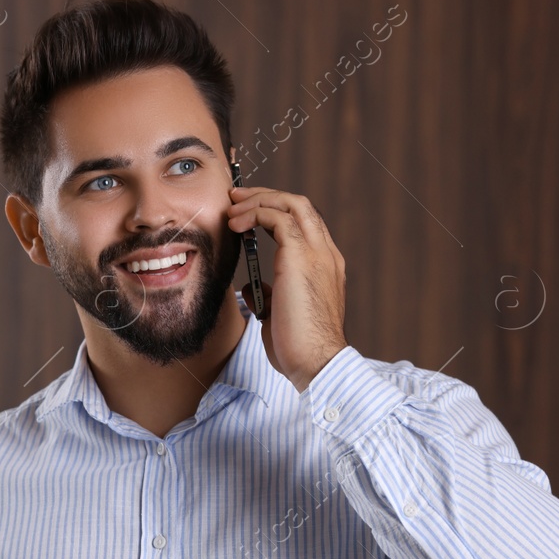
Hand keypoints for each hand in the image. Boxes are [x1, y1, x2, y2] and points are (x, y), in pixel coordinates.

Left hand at [227, 186, 348, 391]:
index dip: (276, 213)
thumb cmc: (298, 348)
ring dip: (258, 201)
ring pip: (292, 204)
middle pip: (300, 206)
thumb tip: (253, 287)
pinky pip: (278, 219)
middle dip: (266, 196)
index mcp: (324, 266)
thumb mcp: (280, 315)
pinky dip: (254, 215)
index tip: (248, 213)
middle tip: (237, 198)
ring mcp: (317, 253)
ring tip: (232, 206)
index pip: (304, 225)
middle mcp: (326, 254)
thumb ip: (271, 295)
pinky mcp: (301, 258)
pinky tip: (235, 224)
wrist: (315, 362)